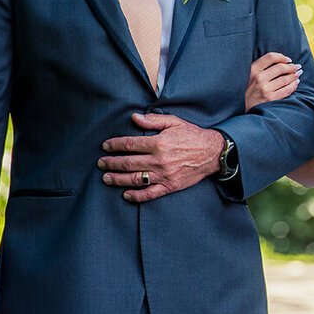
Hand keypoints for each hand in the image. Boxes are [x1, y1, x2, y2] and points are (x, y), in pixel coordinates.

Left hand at [98, 113, 223, 201]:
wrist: (213, 153)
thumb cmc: (193, 136)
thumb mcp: (174, 122)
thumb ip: (153, 120)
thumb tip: (134, 118)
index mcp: (159, 143)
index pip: (130, 145)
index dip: (115, 145)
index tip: (105, 146)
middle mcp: (159, 160)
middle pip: (128, 163)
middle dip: (111, 163)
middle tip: (101, 163)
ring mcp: (164, 175)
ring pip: (135, 179)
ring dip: (117, 179)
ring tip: (106, 178)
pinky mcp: (170, 186)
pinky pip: (150, 194)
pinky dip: (136, 196)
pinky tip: (126, 195)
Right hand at [246, 52, 300, 110]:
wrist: (238, 107)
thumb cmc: (244, 90)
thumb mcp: (247, 75)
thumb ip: (259, 67)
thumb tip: (281, 61)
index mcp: (252, 69)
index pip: (271, 57)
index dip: (282, 57)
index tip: (288, 59)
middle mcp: (259, 78)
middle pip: (281, 67)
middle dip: (291, 66)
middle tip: (296, 67)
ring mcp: (265, 89)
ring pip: (286, 79)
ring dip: (294, 75)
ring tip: (298, 73)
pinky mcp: (270, 99)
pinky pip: (287, 90)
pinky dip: (294, 85)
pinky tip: (296, 82)